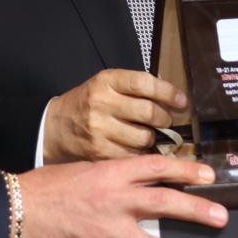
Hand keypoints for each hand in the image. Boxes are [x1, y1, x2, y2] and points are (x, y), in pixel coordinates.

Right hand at [19, 155, 225, 237]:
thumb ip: (115, 175)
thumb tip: (143, 181)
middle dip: (196, 211)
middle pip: (164, 203)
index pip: (157, 167)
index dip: (186, 170)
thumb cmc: (49, 186)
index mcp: (112, 172)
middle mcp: (114, 199)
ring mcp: (107, 230)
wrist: (18, 210)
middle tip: (220, 217)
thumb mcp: (85, 169)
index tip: (208, 175)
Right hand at [42, 69, 187, 162]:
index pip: (145, 83)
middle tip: (166, 122)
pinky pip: (133, 156)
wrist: (55, 126)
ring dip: (154, 140)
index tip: (182, 101)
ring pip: (144, 138)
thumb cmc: (88, 103)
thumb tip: (172, 99)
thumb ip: (134, 89)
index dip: (169, 93)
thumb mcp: (106, 85)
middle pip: (149, 113)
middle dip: (165, 120)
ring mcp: (99, 129)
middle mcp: (102, 103)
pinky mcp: (98, 152)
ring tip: (150, 136)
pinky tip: (137, 150)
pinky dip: (141, 155)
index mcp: (106, 81)